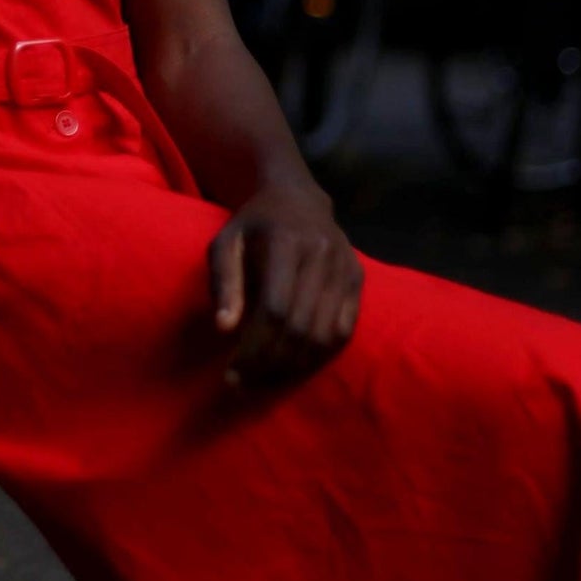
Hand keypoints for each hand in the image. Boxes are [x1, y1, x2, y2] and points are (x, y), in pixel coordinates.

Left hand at [208, 183, 361, 389]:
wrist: (297, 196)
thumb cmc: (253, 225)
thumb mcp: (225, 242)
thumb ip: (223, 282)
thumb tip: (224, 329)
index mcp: (286, 241)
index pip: (275, 309)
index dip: (254, 348)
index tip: (231, 373)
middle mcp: (323, 254)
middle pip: (301, 327)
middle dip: (271, 364)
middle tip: (243, 385)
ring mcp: (345, 267)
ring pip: (325, 335)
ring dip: (294, 367)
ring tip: (264, 381)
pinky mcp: (357, 279)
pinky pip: (343, 331)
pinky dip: (318, 356)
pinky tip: (293, 366)